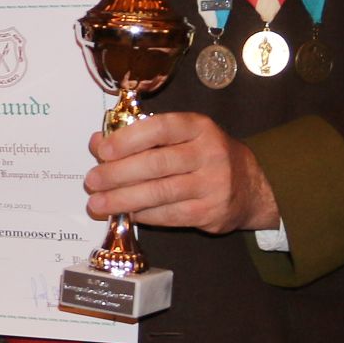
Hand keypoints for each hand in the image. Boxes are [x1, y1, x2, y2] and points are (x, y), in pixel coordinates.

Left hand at [84, 112, 278, 234]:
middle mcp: (209, 153)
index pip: (160, 128)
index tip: (102, 150)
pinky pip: (169, 215)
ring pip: (160, 193)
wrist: (251, 186)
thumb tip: (97, 143)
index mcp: (198, 127)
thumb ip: (140, 137)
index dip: (128, 139)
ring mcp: (213, 185)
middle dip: (117, 174)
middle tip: (92, 181)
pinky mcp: (211, 212)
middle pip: (156, 164)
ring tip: (98, 204)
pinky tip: (126, 214)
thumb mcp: (180, 136)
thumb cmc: (204, 156)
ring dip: (123, 200)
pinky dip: (143, 215)